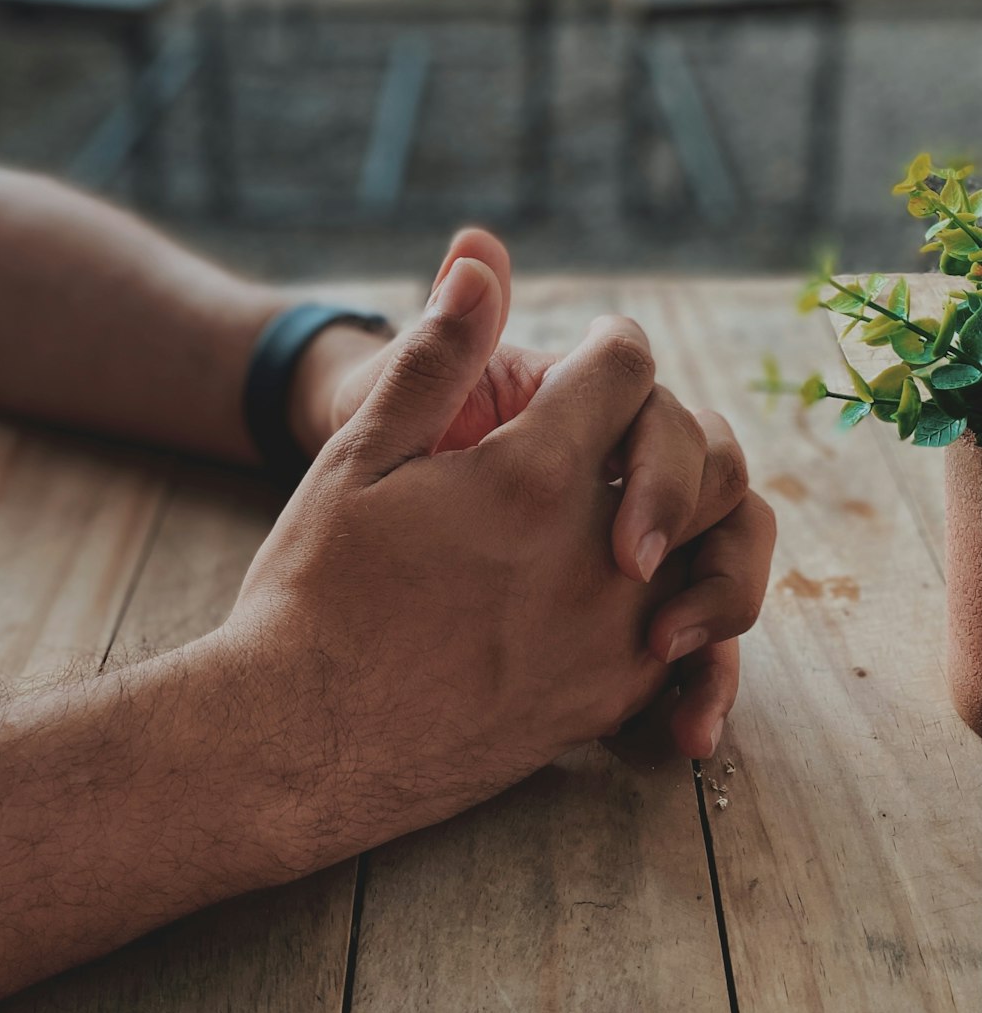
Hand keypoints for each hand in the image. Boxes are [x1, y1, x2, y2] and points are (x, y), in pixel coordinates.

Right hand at [290, 231, 772, 760]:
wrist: (296, 746)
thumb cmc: (312, 593)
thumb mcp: (357, 458)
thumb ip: (435, 358)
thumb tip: (480, 266)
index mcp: (531, 474)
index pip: (627, 369)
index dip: (610, 347)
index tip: (595, 354)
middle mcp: (596, 555)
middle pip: (704, 452)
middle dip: (666, 427)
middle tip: (618, 433)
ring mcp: (612, 637)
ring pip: (717, 547)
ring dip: (688, 514)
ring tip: (636, 512)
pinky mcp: (607, 703)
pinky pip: (690, 636)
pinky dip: (676, 601)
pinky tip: (621, 595)